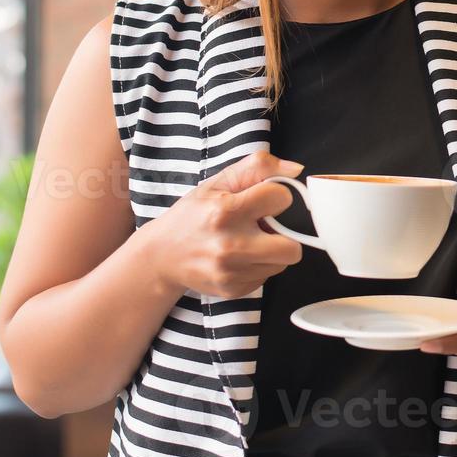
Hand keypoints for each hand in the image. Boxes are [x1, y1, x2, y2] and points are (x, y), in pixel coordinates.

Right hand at [141, 150, 304, 299]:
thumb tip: (295, 169)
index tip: (262, 201)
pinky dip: (258, 266)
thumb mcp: (218, 182)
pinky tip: (239, 258)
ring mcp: (231, 271)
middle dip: (283, 234)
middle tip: (263, 227)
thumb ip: (258, 166)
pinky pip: (266, 277)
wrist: (161, 255)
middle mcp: (230, 244)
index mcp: (227, 211)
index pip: (282, 199)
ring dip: (272, 251)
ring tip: (248, 241)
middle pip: (292, 247)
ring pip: (282, 263)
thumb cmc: (192, 215)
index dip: (275, 197)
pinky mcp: (232, 290)